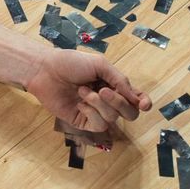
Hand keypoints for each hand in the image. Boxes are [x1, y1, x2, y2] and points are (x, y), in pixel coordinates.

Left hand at [23, 48, 151, 136]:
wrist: (45, 70)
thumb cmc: (70, 63)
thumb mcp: (99, 64)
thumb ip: (120, 80)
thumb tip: (137, 99)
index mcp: (114, 85)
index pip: (136, 99)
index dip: (143, 103)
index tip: (144, 104)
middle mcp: (108, 101)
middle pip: (129, 113)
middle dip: (118, 102)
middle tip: (102, 90)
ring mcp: (95, 112)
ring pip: (113, 119)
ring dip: (99, 104)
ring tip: (82, 90)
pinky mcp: (83, 122)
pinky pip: (99, 125)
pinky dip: (92, 113)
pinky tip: (80, 103)